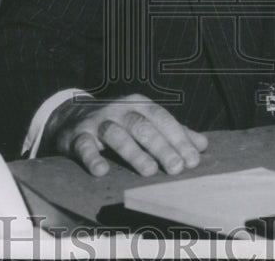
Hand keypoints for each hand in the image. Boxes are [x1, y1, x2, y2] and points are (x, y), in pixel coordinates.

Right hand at [47, 93, 207, 176]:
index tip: (192, 160)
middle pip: (142, 126)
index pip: (162, 119)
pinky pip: (84, 146)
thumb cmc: (117, 122)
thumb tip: (202, 145)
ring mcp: (97, 121)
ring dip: (133, 152)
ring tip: (148, 170)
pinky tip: (101, 171)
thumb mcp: (144, 121)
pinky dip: (92, 157)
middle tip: (176, 168)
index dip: (178, 138)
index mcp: (139, 104)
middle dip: (161, 147)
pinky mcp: (77, 135)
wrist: (71, 117)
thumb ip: (171, 133)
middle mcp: (119, 109)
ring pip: (116, 134)